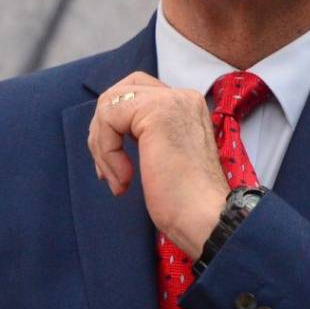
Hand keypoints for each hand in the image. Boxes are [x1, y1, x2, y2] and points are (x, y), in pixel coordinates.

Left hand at [89, 71, 228, 257]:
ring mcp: (170, 100)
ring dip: (102, 147)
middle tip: (107, 170)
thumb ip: (145, 135)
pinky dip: (105, 152)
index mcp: (186, 106)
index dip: (115, 127)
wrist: (207, 218)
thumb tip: (106, 130)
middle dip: (102, 130)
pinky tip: (123, 180)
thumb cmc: (187, 201)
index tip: (116, 168)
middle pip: (120, 90)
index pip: (136, 93)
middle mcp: (181, 96)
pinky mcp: (156, 112)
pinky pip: (108, 119)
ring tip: (118, 180)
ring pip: (109, 104)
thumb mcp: (163, 156)